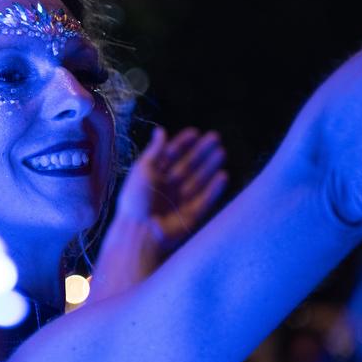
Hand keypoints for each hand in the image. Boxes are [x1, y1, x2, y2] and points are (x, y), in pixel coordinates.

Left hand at [114, 126, 227, 259]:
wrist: (140, 231)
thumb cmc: (137, 200)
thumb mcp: (142, 170)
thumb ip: (154, 150)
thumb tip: (160, 130)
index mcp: (152, 176)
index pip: (170, 155)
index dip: (183, 144)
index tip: (196, 132)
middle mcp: (167, 188)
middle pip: (187, 166)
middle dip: (201, 152)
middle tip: (216, 138)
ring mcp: (179, 201)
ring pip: (198, 180)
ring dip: (210, 166)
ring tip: (222, 152)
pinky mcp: (191, 216)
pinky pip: (205, 199)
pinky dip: (215, 188)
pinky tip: (224, 175)